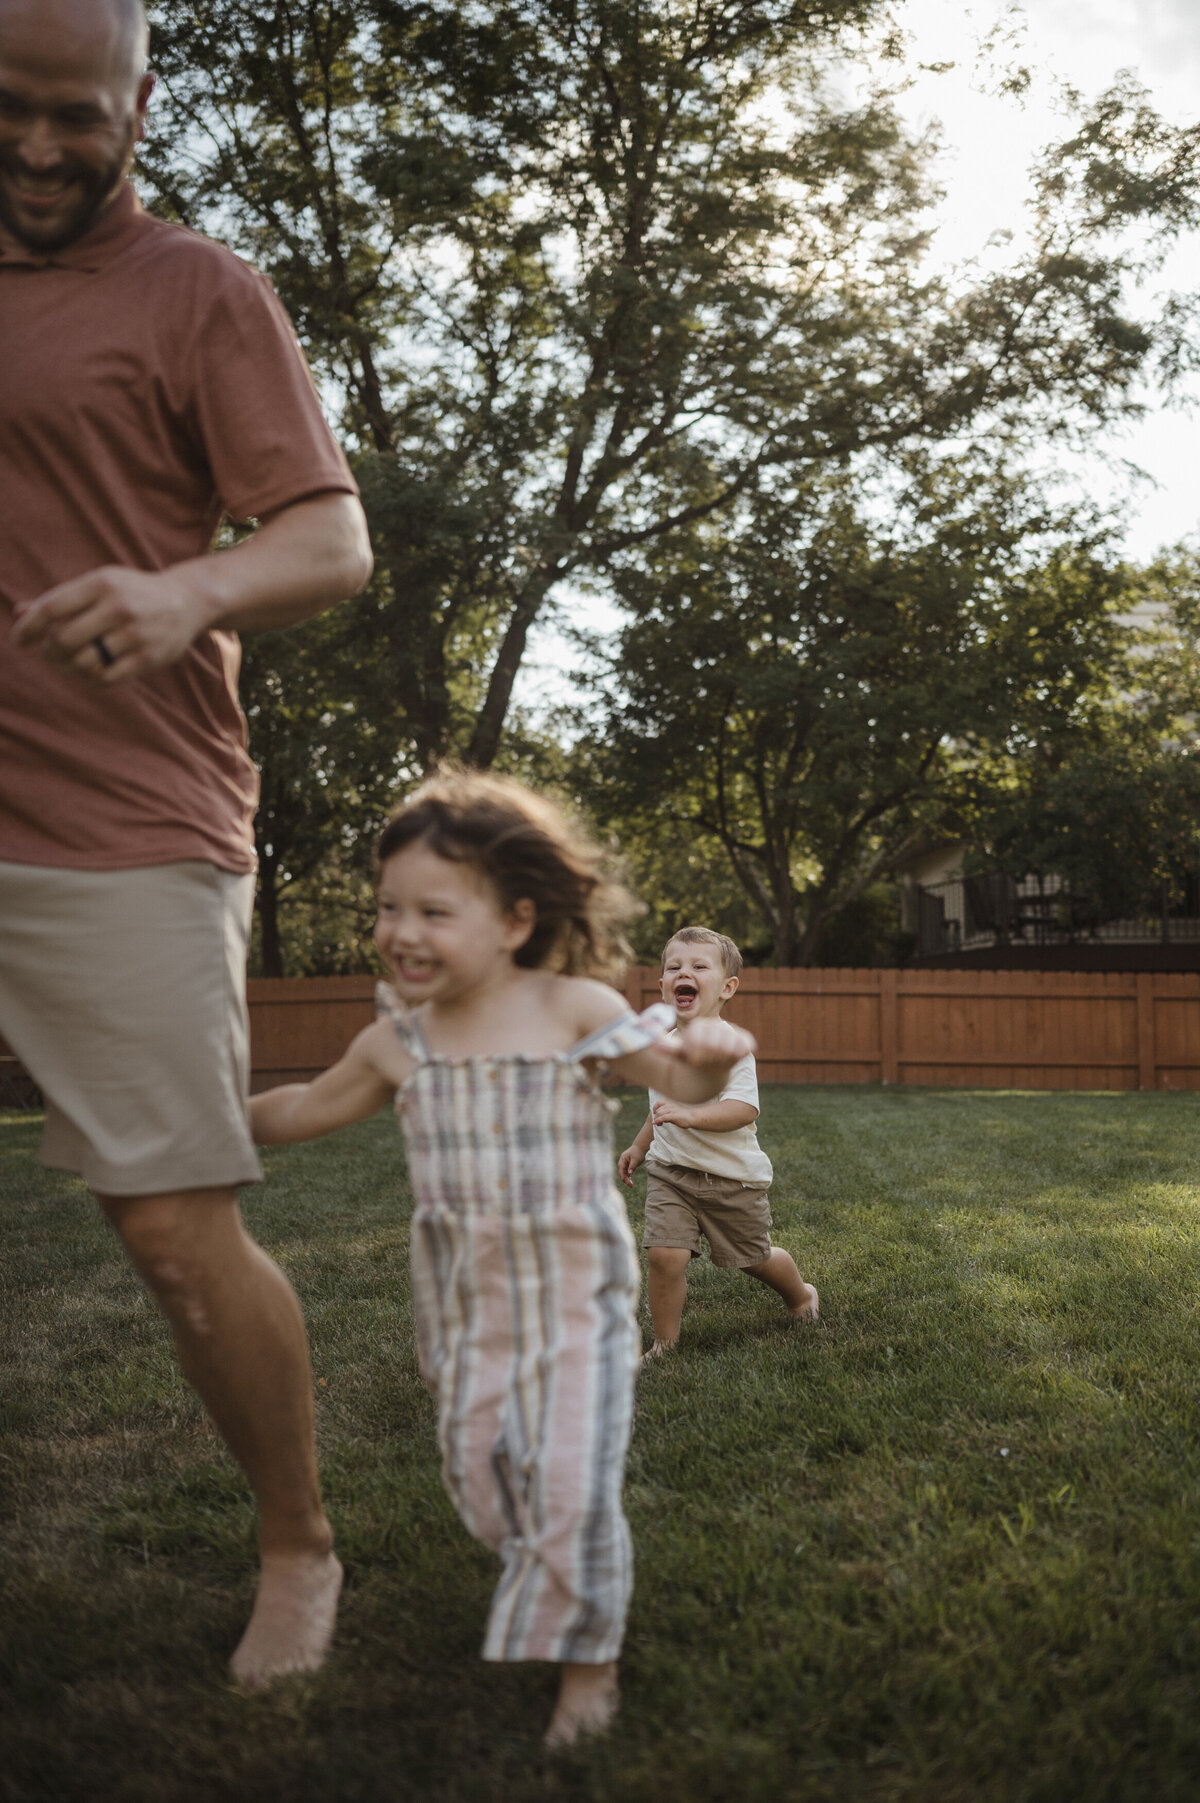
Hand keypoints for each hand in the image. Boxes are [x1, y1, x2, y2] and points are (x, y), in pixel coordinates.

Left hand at [12, 564, 213, 684]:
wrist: (187, 601)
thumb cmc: (132, 592)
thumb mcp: (99, 584)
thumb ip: (61, 598)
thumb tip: (19, 612)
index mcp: (102, 582)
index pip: (52, 608)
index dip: (29, 627)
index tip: (18, 641)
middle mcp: (119, 607)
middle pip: (64, 639)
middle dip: (50, 651)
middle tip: (50, 653)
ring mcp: (136, 634)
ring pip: (83, 662)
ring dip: (68, 668)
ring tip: (69, 663)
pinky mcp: (149, 658)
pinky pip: (106, 678)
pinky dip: (90, 679)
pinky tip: (89, 672)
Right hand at [617, 1145, 643, 1184]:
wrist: (641, 1147)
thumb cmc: (638, 1152)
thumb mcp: (636, 1159)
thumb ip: (632, 1166)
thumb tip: (629, 1173)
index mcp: (622, 1160)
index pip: (621, 1170)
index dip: (624, 1177)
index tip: (628, 1183)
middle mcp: (622, 1162)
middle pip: (622, 1173)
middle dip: (625, 1179)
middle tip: (631, 1186)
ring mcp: (625, 1164)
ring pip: (624, 1173)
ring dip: (627, 1179)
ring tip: (631, 1185)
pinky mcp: (628, 1165)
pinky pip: (627, 1172)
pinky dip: (628, 1177)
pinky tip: (630, 1181)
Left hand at [651, 1099, 694, 1127]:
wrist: (693, 1117)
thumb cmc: (685, 1116)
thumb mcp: (675, 1113)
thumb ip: (668, 1114)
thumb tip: (662, 1119)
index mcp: (671, 1104)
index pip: (659, 1103)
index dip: (655, 1107)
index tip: (655, 1113)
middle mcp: (670, 1106)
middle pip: (658, 1109)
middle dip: (656, 1116)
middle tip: (657, 1122)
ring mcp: (672, 1111)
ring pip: (659, 1113)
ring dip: (656, 1119)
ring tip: (658, 1124)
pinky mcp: (673, 1116)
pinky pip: (663, 1117)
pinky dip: (658, 1120)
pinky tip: (657, 1123)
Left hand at [660, 1017, 754, 1072]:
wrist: (708, 1063)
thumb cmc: (691, 1058)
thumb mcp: (678, 1054)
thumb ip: (666, 1048)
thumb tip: (652, 1043)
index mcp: (699, 1026)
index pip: (698, 1040)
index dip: (695, 1054)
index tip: (692, 1059)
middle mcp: (716, 1025)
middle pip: (713, 1045)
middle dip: (707, 1057)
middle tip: (704, 1062)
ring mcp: (731, 1032)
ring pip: (728, 1047)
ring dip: (720, 1058)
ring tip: (714, 1061)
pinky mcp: (745, 1040)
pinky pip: (744, 1047)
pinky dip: (737, 1054)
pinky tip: (729, 1058)